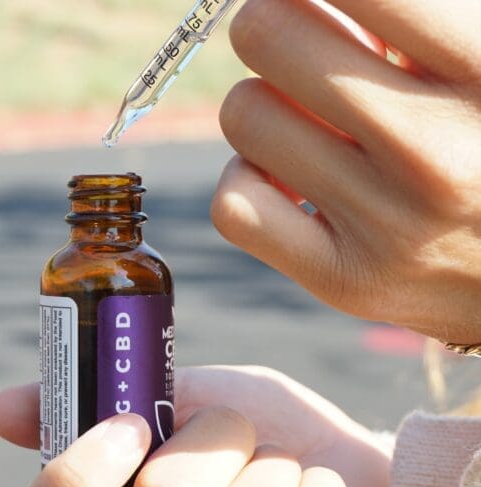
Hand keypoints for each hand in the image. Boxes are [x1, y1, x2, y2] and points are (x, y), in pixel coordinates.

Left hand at [211, 0, 480, 344]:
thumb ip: (419, 15)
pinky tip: (288, 175)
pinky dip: (247, 180)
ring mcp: (387, 221)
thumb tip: (319, 1)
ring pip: (243, 115)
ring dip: (266, 102)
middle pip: (266, 34)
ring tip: (313, 114)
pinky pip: (234, 208)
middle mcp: (431, 147)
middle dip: (277, 23)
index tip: (328, 2)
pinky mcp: (347, 279)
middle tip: (306, 40)